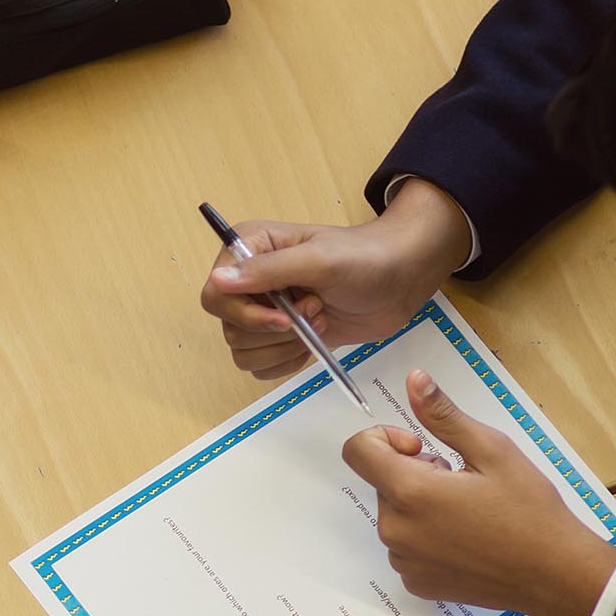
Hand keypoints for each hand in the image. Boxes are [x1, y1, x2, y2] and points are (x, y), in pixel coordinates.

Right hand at [201, 182, 472, 382]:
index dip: (244, 313)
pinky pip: (262, 367)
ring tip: (319, 319)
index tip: (283, 317)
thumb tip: (219, 282)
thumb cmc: (365, 259)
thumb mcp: (319, 260)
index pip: (216, 294)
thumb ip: (269, 271)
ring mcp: (265, 310)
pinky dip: (288, 362)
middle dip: (275, 330)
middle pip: (229, 328)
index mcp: (249, 248)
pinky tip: (316, 340)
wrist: (400, 280)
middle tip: (314, 310)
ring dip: (285, 347)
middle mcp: (250, 280)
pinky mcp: (282, 337)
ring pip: (244, 352)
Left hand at [341, 371, 615, 615]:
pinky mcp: (415, 582)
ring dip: (421, 504)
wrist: (553, 574)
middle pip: (382, 482)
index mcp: (411, 492)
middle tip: (463, 482)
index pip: (358, 450)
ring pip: (396, 514)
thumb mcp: (492, 450)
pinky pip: (406, 546)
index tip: (422, 447)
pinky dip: (427, 536)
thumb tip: (414, 380)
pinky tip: (466, 538)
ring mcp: (404, 561)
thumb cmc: (529, 511)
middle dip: (415, 472)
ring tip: (468, 511)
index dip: (386, 438)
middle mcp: (396, 530)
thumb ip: (443, 415)